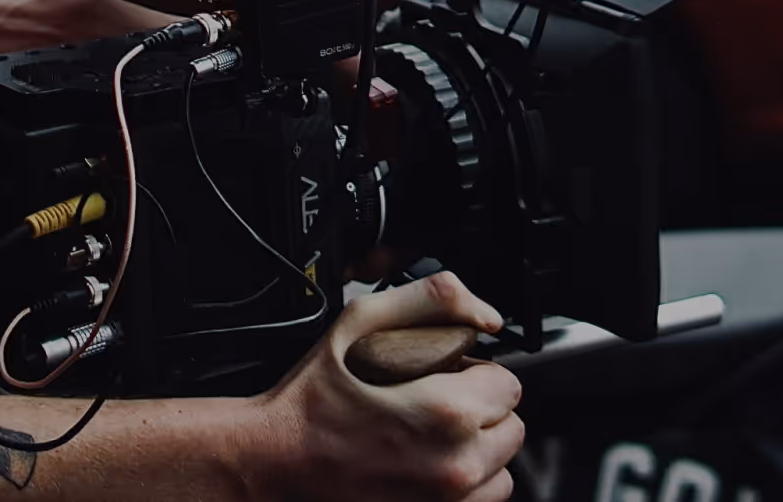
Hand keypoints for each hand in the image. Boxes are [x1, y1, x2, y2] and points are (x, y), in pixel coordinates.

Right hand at [251, 272, 523, 501]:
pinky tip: (427, 466)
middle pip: (510, 427)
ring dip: (477, 452)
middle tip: (435, 403)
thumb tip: (486, 315)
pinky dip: (463, 487)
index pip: (509, 383)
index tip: (445, 375)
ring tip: (432, 438)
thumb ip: (434, 299)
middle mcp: (456, 466)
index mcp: (449, 413)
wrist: (273, 461)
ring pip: (500, 471)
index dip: (476, 372)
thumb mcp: (361, 320)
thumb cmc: (311, 399)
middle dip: (480, 410)